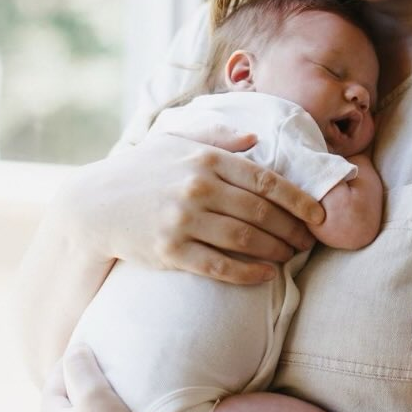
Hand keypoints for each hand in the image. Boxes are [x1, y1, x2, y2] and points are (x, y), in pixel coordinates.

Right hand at [76, 125, 325, 286]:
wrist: (93, 205)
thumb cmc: (141, 170)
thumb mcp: (175, 140)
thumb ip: (217, 136)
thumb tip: (256, 139)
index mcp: (206, 158)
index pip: (265, 179)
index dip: (298, 198)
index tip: (319, 213)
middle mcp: (198, 187)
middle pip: (261, 212)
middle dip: (292, 228)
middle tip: (309, 240)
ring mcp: (183, 220)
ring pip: (245, 240)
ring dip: (276, 250)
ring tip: (292, 256)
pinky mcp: (170, 251)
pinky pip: (219, 266)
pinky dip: (248, 272)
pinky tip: (266, 275)